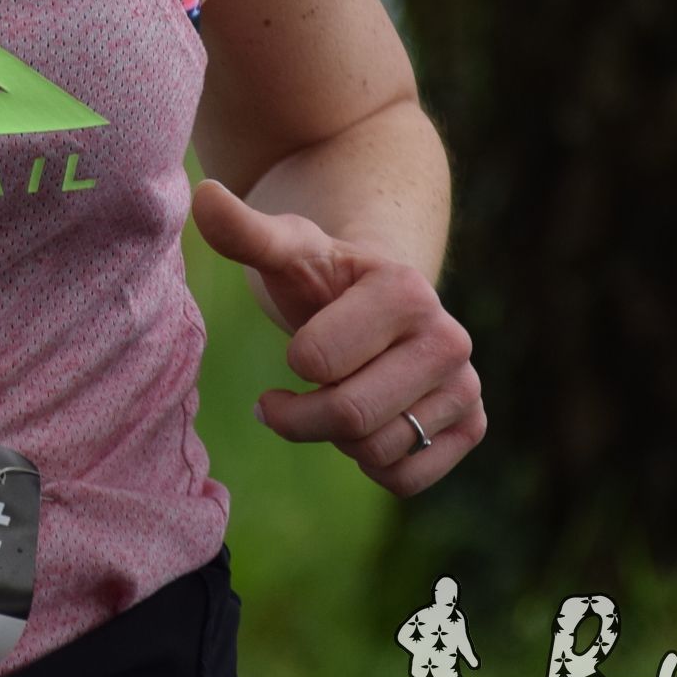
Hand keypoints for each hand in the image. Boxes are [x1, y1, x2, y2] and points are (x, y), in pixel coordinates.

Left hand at [188, 176, 482, 496]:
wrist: (378, 305)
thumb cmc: (323, 278)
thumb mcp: (286, 252)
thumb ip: (245, 233)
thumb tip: (203, 196)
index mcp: (404, 290)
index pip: (316, 363)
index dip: (295, 362)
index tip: (298, 349)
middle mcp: (450, 338)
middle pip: (349, 417)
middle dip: (304, 416)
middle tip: (293, 396)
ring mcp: (467, 385)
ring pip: (377, 453)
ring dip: (338, 439)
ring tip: (341, 396)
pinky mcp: (473, 425)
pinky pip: (406, 480)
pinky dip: (372, 465)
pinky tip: (369, 425)